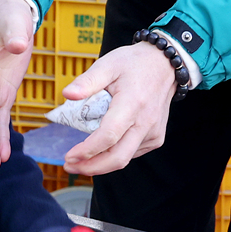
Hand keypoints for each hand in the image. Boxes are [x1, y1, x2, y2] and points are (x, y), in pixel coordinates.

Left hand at [62, 42, 175, 175]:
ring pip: (124, 158)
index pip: (108, 136)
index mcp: (132, 103)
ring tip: (80, 158)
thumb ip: (87, 81)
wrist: (163, 65)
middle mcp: (145, 122)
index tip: (69, 156)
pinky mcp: (156, 138)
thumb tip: (67, 94)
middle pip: (118, 157)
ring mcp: (153, 132)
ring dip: (101, 163)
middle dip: (91, 167)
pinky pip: (132, 152)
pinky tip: (103, 147)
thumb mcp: (107, 64)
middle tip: (70, 166)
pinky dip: (115, 154)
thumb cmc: (133, 64)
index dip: (87, 151)